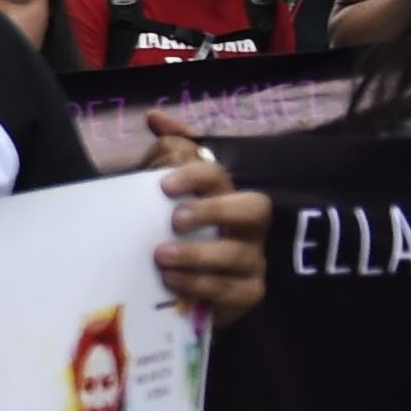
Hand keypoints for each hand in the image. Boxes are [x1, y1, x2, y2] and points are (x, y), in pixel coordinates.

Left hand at [146, 129, 266, 322]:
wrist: (168, 291)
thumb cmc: (167, 236)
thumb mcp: (156, 198)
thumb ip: (162, 157)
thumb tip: (156, 117)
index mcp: (223, 196)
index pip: (221, 176)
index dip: (197, 176)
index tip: (163, 185)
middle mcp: (245, 226)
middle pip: (254, 208)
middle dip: (216, 210)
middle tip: (175, 219)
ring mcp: (250, 260)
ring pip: (240, 254)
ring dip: (198, 254)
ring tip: (161, 256)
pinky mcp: (246, 294)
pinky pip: (234, 290)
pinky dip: (202, 285)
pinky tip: (172, 282)